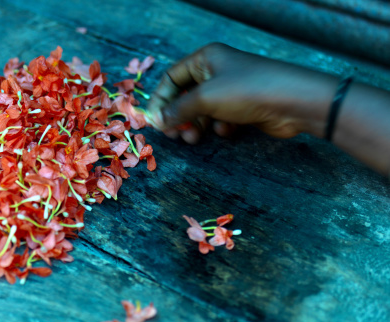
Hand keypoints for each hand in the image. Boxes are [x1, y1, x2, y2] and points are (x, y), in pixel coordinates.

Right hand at [147, 43, 337, 143]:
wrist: (293, 102)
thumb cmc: (246, 90)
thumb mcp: (205, 98)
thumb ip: (177, 109)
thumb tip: (156, 121)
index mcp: (205, 59)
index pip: (171, 78)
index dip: (160, 99)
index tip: (153, 121)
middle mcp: (216, 71)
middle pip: (185, 96)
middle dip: (178, 116)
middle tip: (173, 135)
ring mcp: (230, 89)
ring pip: (202, 110)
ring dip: (196, 125)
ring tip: (195, 138)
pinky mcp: (242, 107)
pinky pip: (220, 118)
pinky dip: (219, 126)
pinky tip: (227, 130)